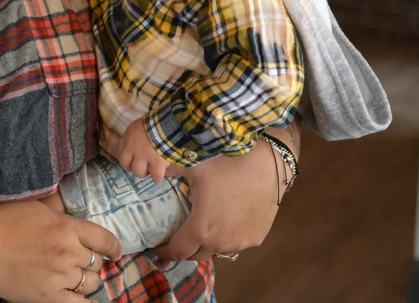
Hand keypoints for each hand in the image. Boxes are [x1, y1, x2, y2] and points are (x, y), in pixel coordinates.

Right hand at [0, 200, 119, 301]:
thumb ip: (60, 214)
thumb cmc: (3, 220)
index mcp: (67, 227)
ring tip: (73, 278)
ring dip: (85, 281)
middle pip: (96, 262)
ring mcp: (59, 276)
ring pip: (90, 283)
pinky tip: (83, 299)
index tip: (114, 252)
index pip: (104, 239)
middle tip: (80, 263)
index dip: (113, 247)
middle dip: (91, 262)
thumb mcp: (37, 207)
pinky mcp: (48, 297)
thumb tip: (73, 218)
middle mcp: (68, 252)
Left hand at [116, 118, 169, 182]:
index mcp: (127, 138)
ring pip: (139, 173)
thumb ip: (135, 136)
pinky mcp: (157, 164)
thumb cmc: (153, 122)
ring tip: (151, 169)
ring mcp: (144, 158)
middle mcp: (132, 149)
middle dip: (133, 167)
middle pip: (126, 165)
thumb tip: (138, 143)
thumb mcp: (139, 126)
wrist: (166, 125)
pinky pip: (155, 176)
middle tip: (142, 166)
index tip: (132, 160)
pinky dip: (158, 176)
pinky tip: (160, 172)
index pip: (120, 153)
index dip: (126, 159)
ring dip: (145, 172)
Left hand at [153, 139, 280, 260]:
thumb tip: (150, 171)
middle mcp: (221, 243)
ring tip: (198, 229)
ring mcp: (241, 242)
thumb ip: (168, 171)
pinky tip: (222, 223)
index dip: (164, 252)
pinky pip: (235, 244)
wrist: (268, 163)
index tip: (156, 247)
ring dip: (205, 244)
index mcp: (201, 228)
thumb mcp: (191, 164)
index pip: (177, 251)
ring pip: (217, 251)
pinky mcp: (257, 237)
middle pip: (196, 255)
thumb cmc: (227, 163)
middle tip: (174, 239)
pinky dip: (224, 238)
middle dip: (183, 249)